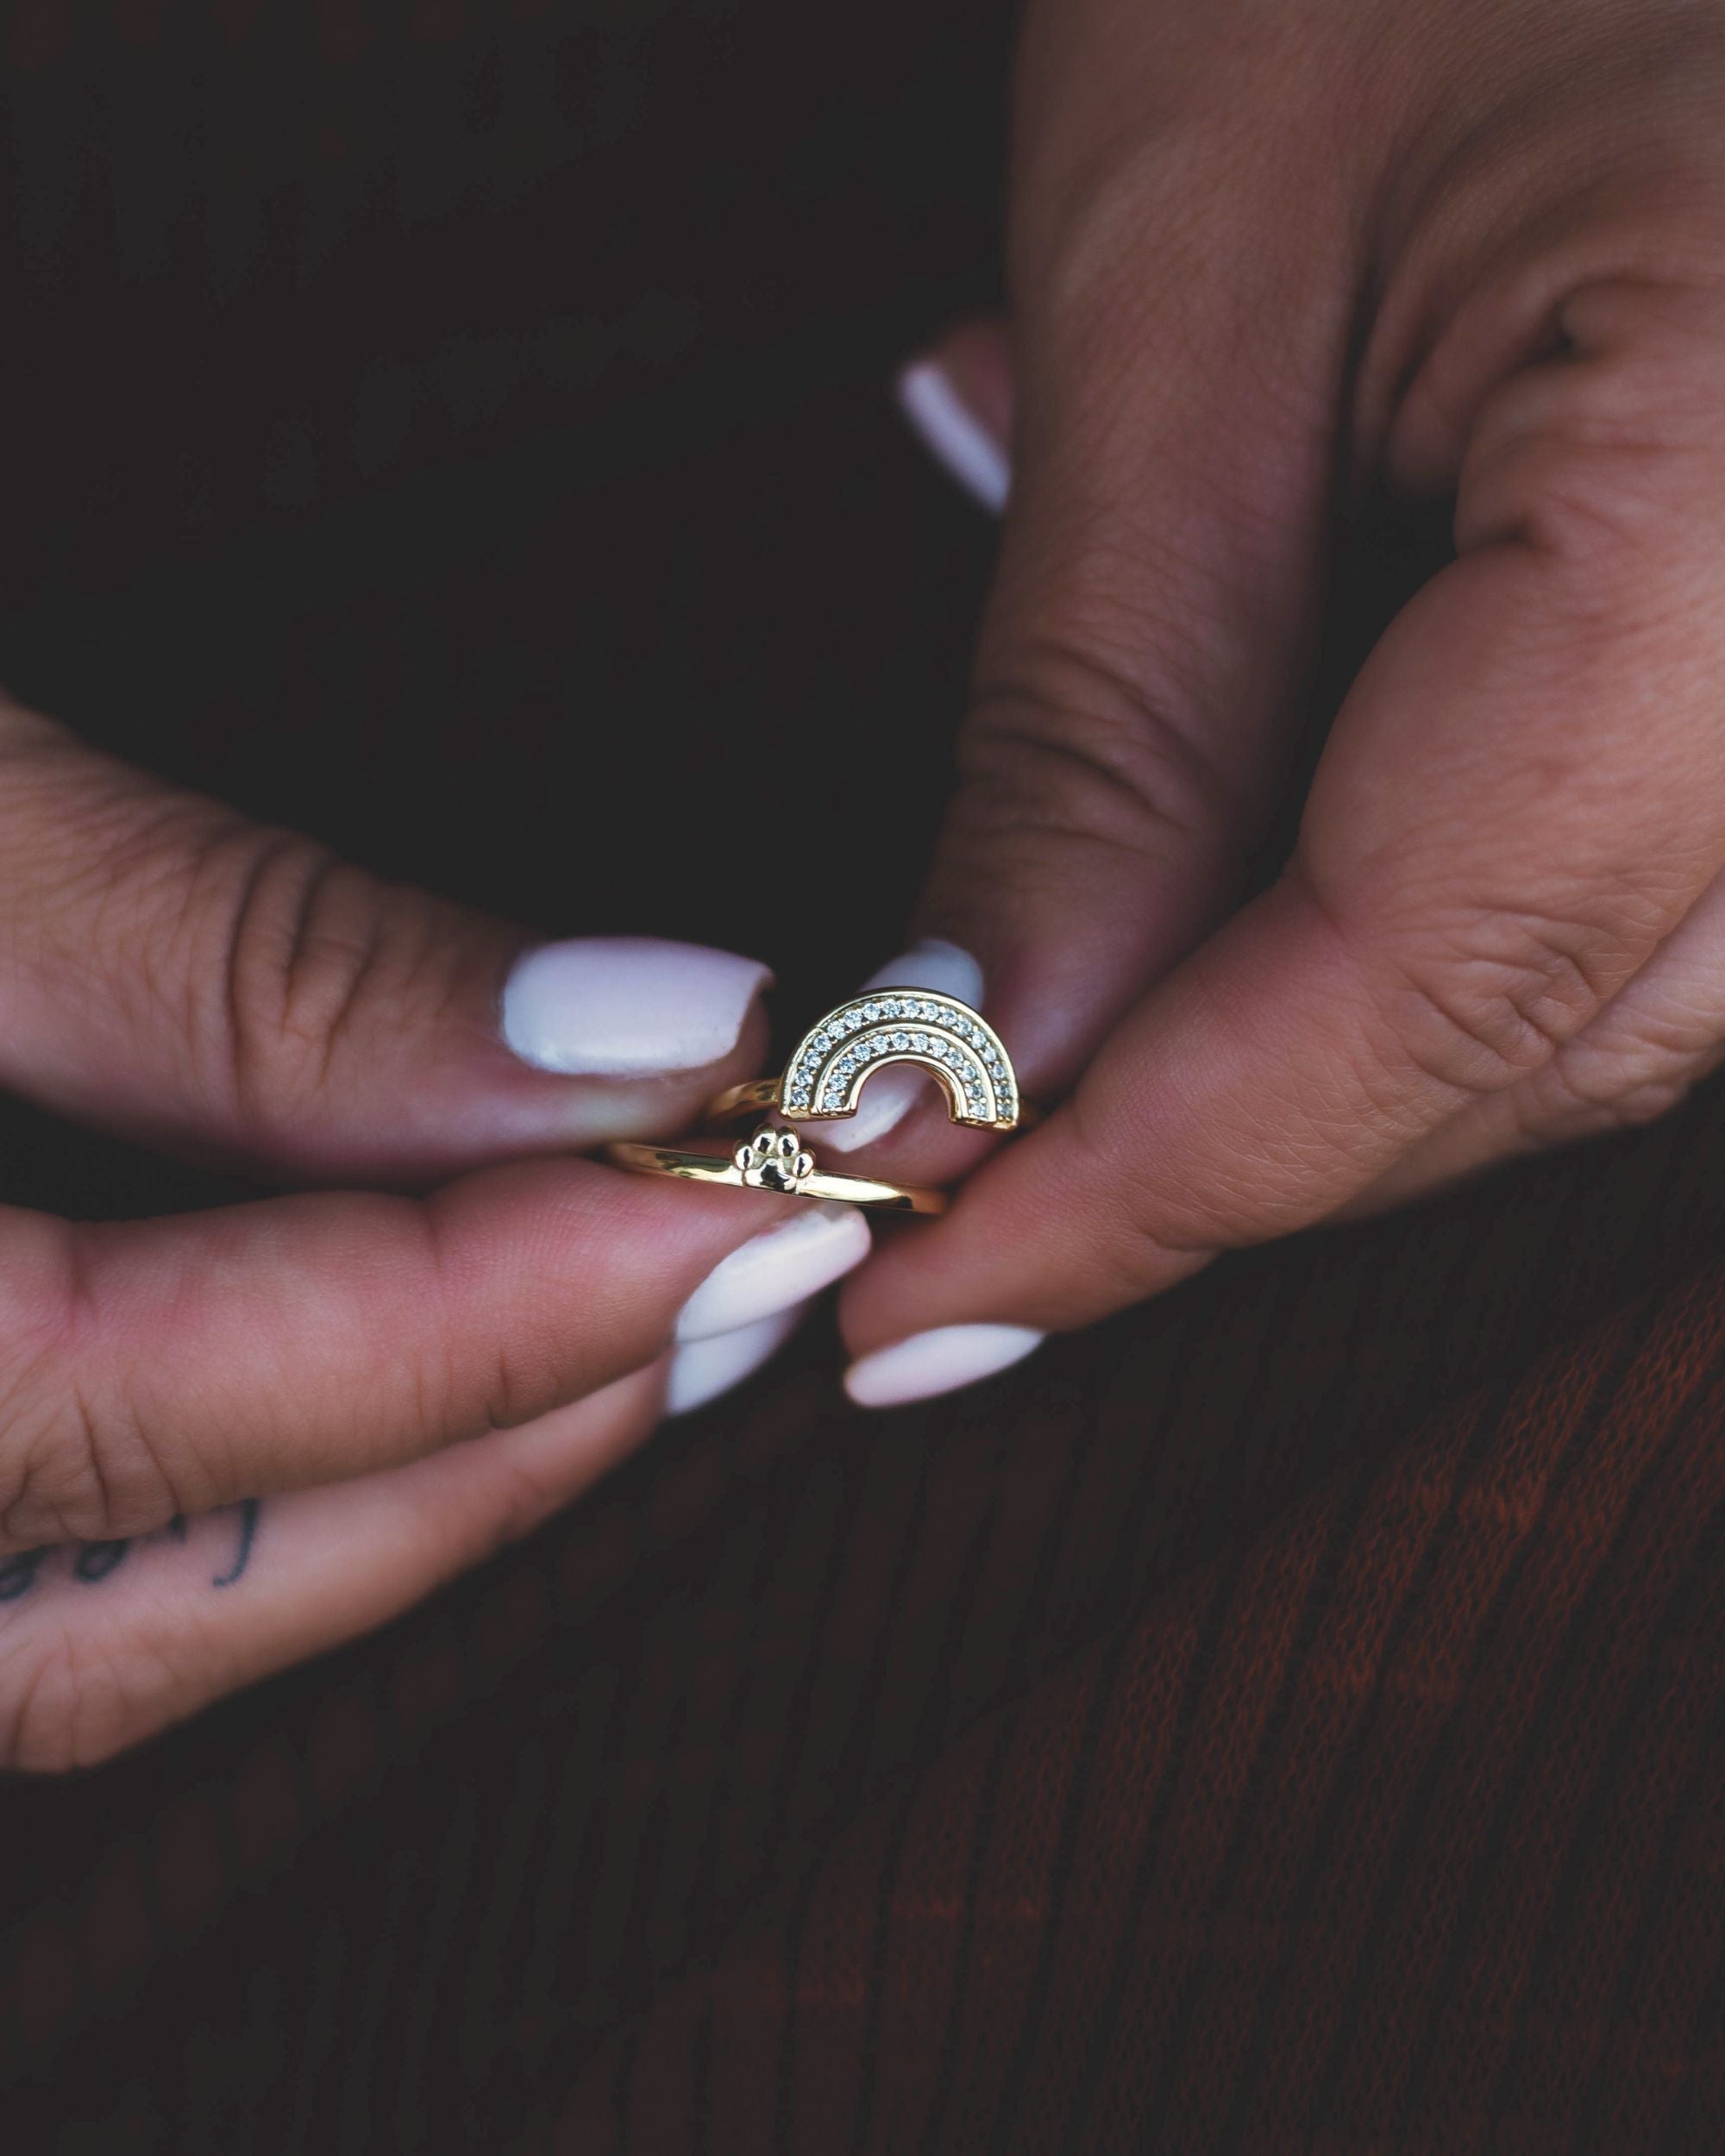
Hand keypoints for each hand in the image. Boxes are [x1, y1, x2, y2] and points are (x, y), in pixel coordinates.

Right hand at [0, 692, 863, 1766]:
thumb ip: (240, 959)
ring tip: (619, 1327)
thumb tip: (643, 1042)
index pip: (133, 1407)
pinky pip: (57, 1591)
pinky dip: (250, 1496)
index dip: (475, 1308)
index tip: (737, 1183)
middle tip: (734, 1276)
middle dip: (474, 1455)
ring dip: (378, 1498)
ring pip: (103, 1642)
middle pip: (145, 1615)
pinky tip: (395, 1372)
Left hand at [841, 0, 1724, 1401]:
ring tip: (1046, 1084)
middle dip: (1214, 1156)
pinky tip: (1231, 927)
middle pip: (1526, 1040)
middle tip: (941, 1211)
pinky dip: (1418, 958)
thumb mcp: (1191, 279)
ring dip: (1308, 1075)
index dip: (1147, 1181)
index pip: (1427, 983)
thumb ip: (1106, 723)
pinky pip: (1651, 900)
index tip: (912, 1302)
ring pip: (1600, 1012)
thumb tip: (979, 1057)